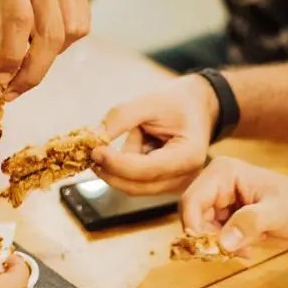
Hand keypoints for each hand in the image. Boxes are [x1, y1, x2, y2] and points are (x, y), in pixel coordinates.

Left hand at [0, 0, 89, 99]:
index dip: (12, 57)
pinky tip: (38, 44)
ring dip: (47, 59)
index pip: (19, 20)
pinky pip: (79, 26)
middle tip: (13, 90)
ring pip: (70, 32)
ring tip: (24, 62)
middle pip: (50, 32)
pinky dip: (62, 46)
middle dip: (32, 71)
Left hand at [91, 75, 217, 195]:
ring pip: (132, 186)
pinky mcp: (163, 186)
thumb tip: (92, 138)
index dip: (116, 163)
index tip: (94, 150)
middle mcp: (185, 178)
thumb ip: (121, 118)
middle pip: (136, 186)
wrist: (196, 107)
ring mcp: (174, 186)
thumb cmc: (176, 102)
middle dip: (111, 169)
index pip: (146, 170)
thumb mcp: (149, 101)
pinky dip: (126, 166)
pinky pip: (134, 182)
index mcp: (189, 156)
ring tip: (137, 134)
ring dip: (121, 164)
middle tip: (92, 149)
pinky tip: (139, 144)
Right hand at [179, 157, 287, 252]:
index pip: (191, 201)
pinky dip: (225, 247)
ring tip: (244, 251)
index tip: (208, 250)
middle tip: (229, 254)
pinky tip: (246, 250)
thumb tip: (222, 243)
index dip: (193, 227)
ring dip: (217, 245)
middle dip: (207, 238)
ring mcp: (221, 199)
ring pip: (201, 229)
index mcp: (223, 173)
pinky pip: (213, 235)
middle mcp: (216, 183)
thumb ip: (250, 223)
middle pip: (193, 216)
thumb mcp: (277, 214)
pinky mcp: (227, 215)